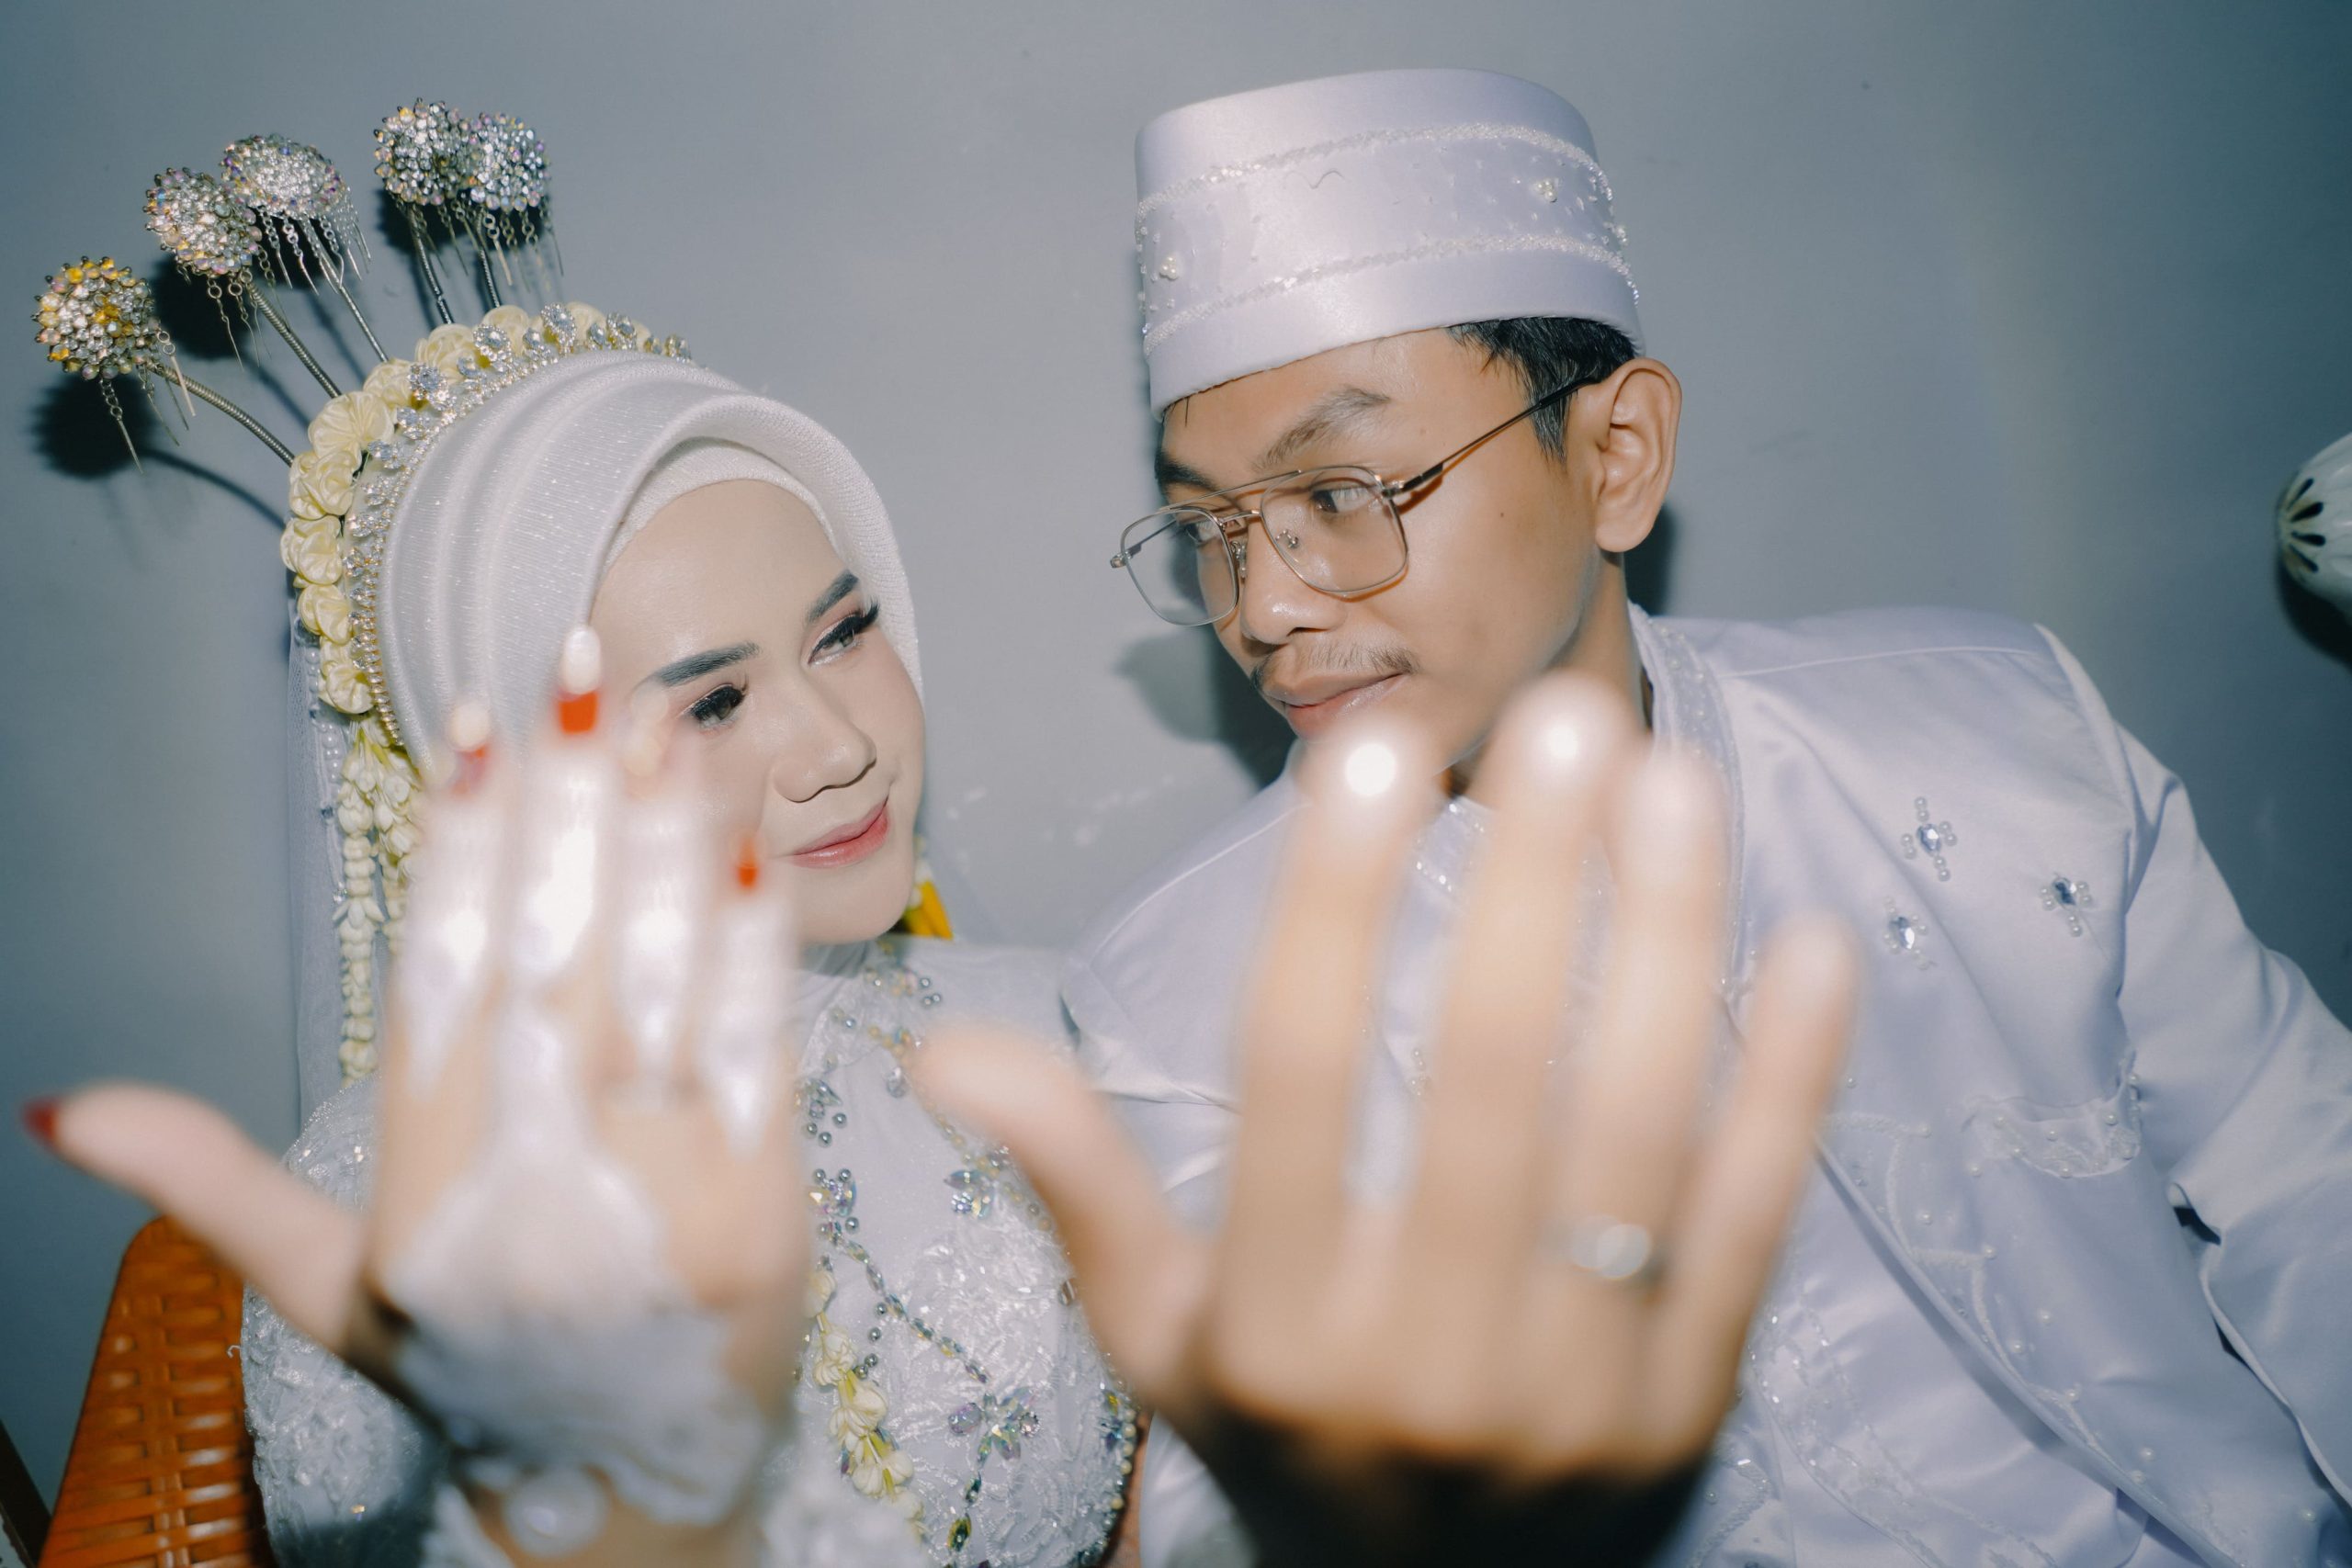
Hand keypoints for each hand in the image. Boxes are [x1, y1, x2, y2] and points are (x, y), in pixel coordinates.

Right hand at [39, 647, 807, 1564]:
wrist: (627, 1516)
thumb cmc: (471, 1384)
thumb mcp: (328, 1296)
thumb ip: (214, 1188)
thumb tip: (60, 1112)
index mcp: (418, 1206)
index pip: (439, 984)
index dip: (461, 846)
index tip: (479, 726)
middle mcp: (533, 1200)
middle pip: (556, 961)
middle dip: (573, 804)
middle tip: (588, 671)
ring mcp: (660, 1209)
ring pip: (662, 986)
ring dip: (672, 838)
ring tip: (674, 718)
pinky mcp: (768, 1220)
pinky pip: (759, 1056)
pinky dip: (757, 948)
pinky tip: (752, 849)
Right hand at [914, 674, 1856, 1565]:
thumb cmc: (1283, 1431)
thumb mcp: (1159, 1334)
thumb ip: (1077, 1184)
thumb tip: (945, 1048)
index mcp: (1273, 1326)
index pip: (1298, 1080)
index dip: (1334, 901)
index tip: (1373, 746)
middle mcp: (1425, 1360)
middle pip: (1491, 1082)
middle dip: (1533, 885)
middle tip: (1570, 719)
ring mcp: (1579, 1390)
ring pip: (1637, 1130)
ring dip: (1670, 943)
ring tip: (1681, 779)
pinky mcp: (1695, 1402)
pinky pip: (1755, 1219)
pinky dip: (1791, 1079)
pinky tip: (1817, 942)